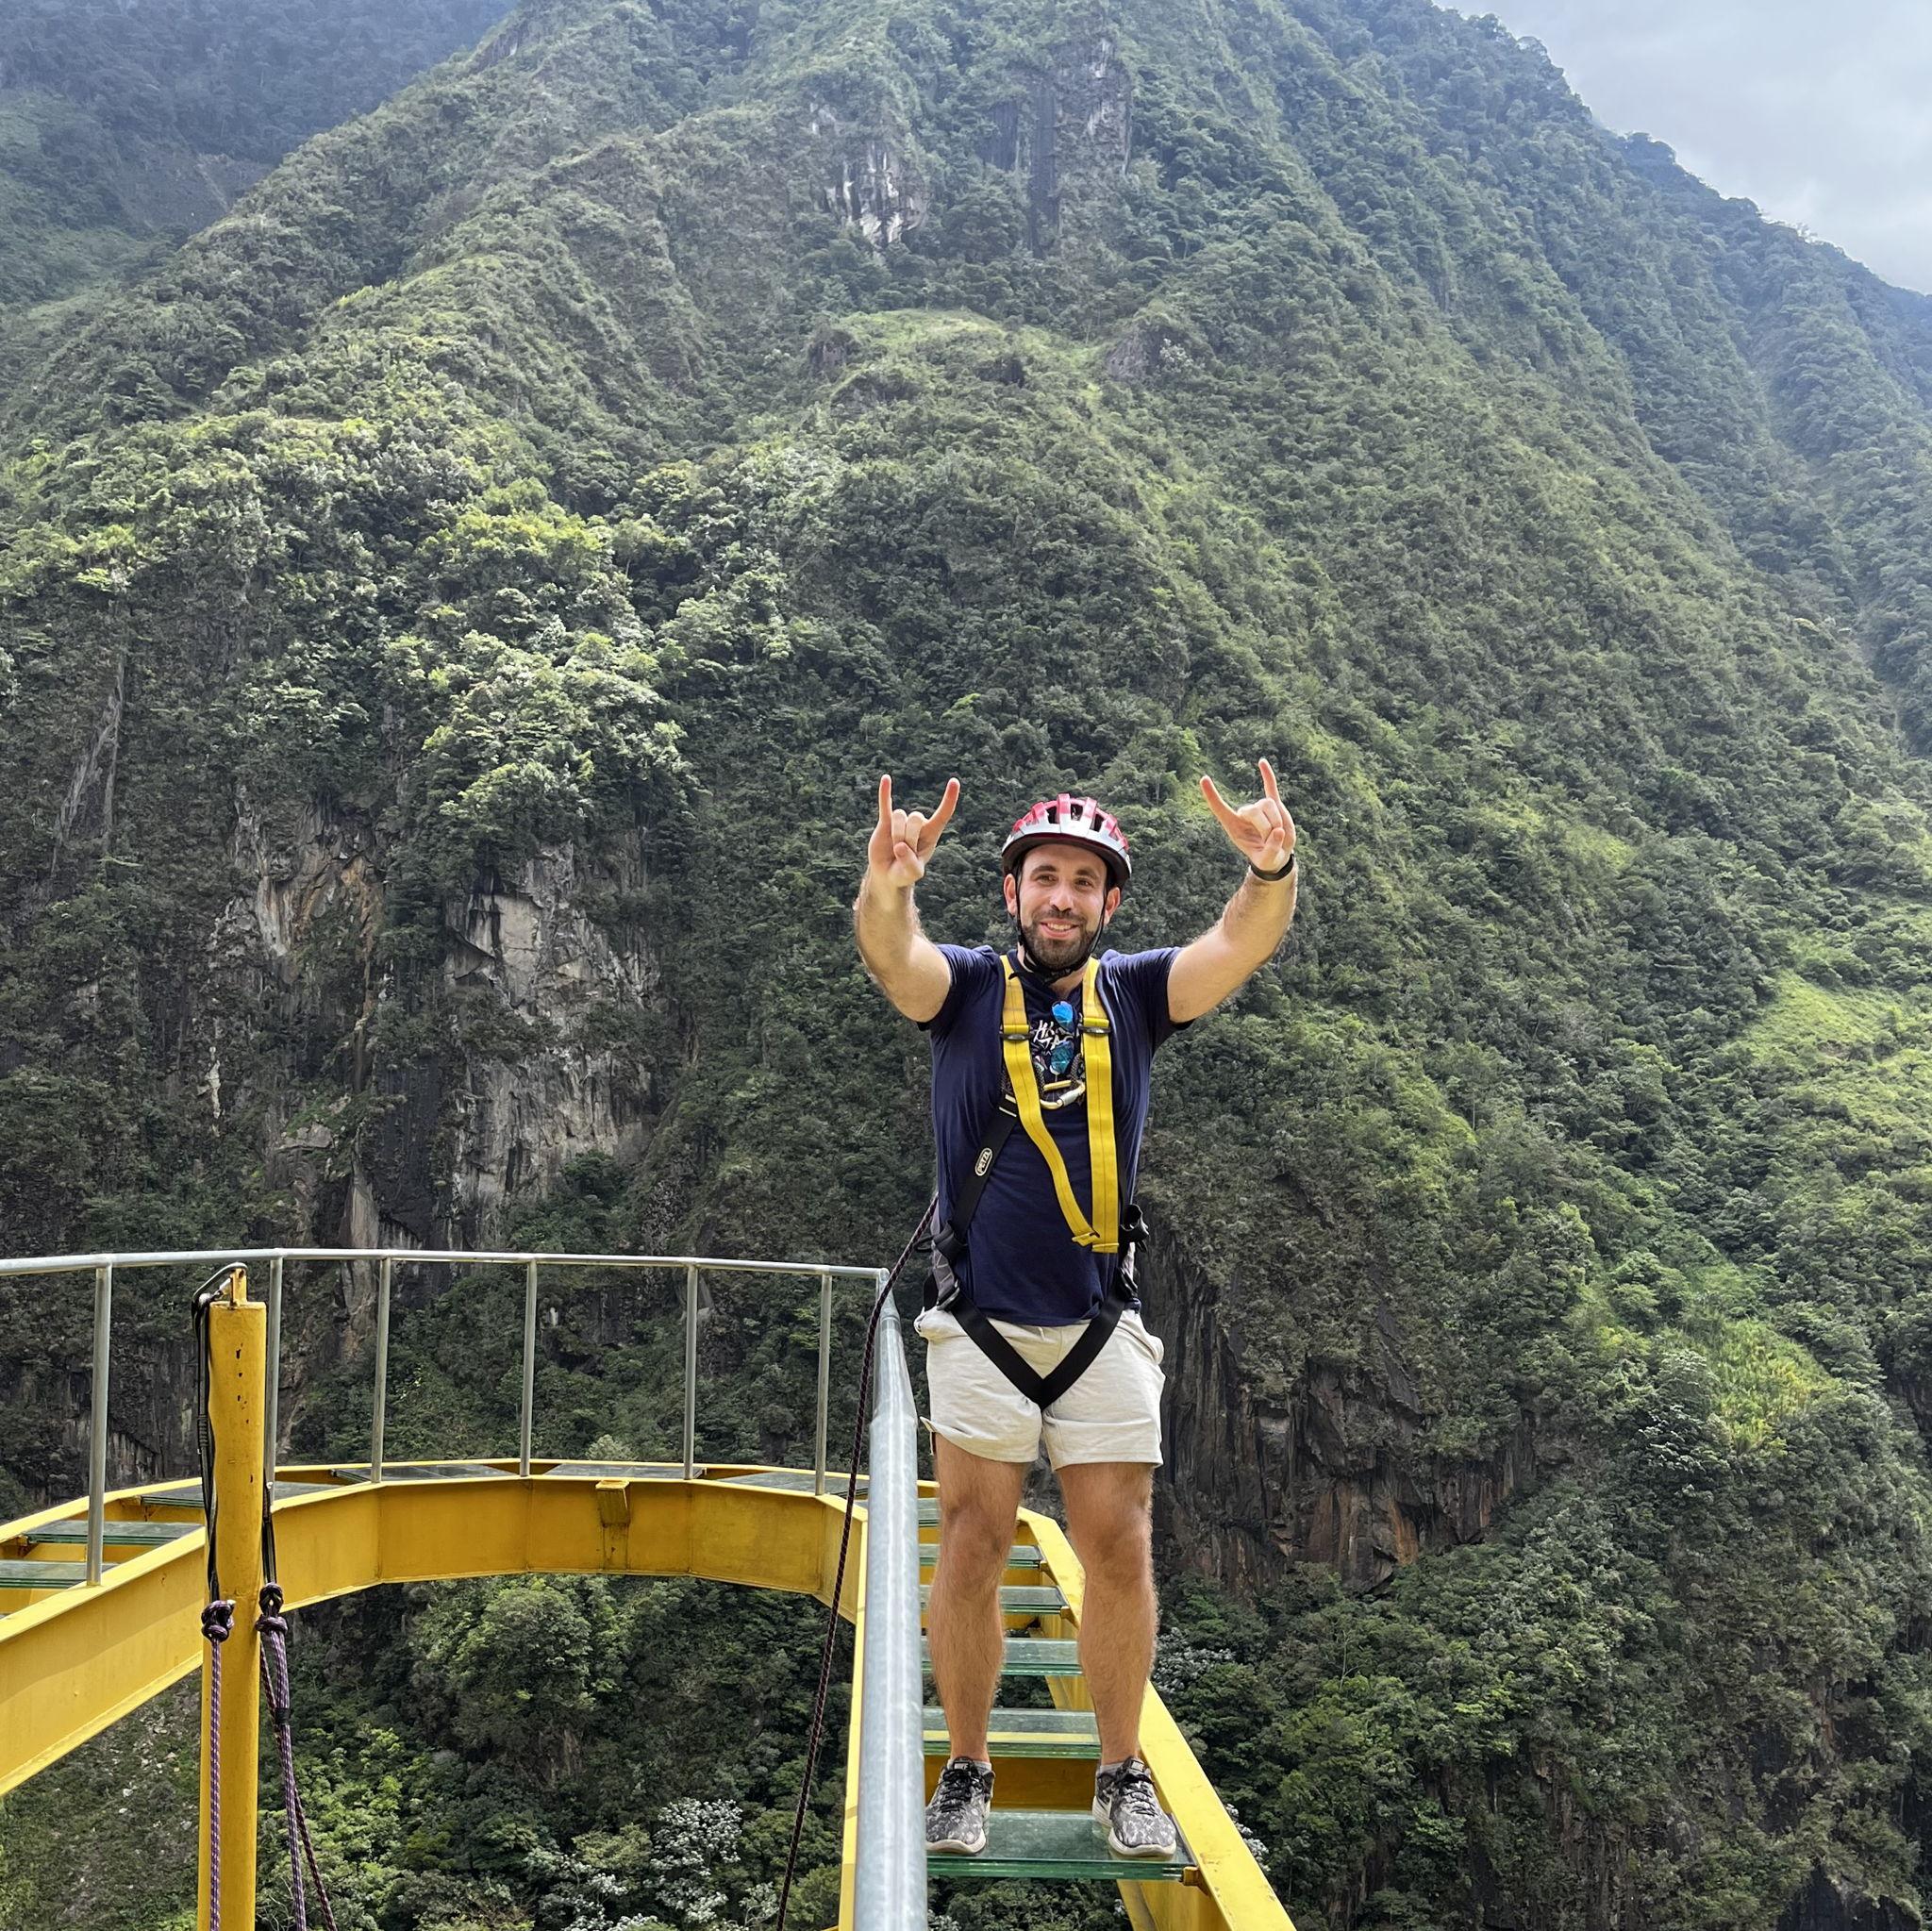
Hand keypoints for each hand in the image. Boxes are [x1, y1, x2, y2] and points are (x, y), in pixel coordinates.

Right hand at [867, 774, 959, 887]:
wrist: (888, 874)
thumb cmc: (905, 874)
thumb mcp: (913, 874)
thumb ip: (910, 864)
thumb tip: (900, 846)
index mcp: (931, 834)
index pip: (943, 814)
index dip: (949, 799)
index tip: (954, 782)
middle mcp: (918, 825)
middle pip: (916, 818)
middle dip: (908, 837)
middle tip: (904, 853)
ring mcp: (901, 822)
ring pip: (900, 816)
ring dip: (897, 833)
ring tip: (895, 849)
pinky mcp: (885, 822)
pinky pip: (885, 804)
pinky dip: (885, 792)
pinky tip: (886, 778)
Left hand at [1201, 758, 1294, 873]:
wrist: (1277, 855)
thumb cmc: (1267, 857)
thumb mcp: (1267, 860)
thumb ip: (1271, 849)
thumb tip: (1278, 831)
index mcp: (1234, 826)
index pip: (1219, 808)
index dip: (1212, 795)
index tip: (1204, 779)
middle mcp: (1244, 815)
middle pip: (1254, 810)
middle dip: (1266, 826)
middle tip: (1271, 841)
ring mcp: (1259, 809)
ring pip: (1268, 804)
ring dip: (1276, 820)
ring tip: (1277, 834)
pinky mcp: (1274, 805)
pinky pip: (1271, 787)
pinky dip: (1267, 775)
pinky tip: (1261, 761)